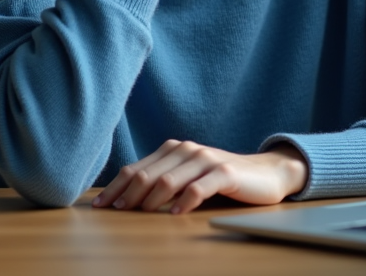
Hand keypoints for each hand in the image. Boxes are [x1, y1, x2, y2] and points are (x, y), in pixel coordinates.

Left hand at [92, 140, 308, 214]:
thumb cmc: (220, 179)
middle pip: (148, 174)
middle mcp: (187, 150)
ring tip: (140, 214)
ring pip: (169, 179)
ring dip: (151, 199)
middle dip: (127, 195)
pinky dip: (184, 201)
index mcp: (174, 150)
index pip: (137, 169)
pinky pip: (199, 188)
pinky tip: (175, 214)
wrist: (265, 173)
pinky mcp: (225, 173)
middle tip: (116, 213)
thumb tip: (125, 198)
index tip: (99, 206)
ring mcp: (206, 159)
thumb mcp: (188, 176)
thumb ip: (163, 180)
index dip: (115, 187)